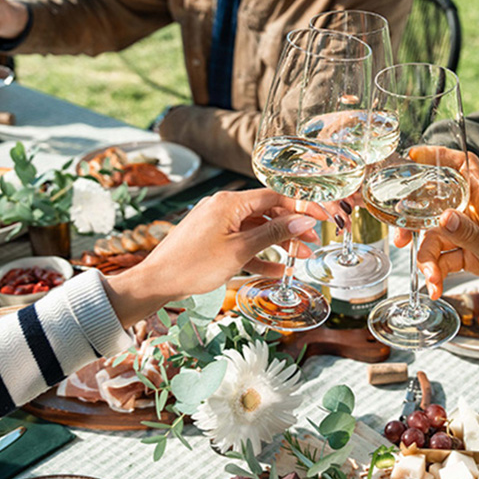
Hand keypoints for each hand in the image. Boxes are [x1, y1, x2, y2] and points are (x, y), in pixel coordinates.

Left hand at [106, 189, 327, 326]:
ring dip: (279, 243)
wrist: (157, 282)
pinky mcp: (212, 239)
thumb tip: (302, 221)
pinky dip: (259, 254)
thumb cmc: (194, 265)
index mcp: (229, 203)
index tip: (322, 216)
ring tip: (300, 257)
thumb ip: (273, 233)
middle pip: (267, 212)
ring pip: (256, 229)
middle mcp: (223, 207)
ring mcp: (217, 223)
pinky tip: (276, 270)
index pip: (275, 197)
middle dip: (292, 228)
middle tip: (313, 241)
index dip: (302, 206)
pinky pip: (242, 243)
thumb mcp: (239, 250)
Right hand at [407, 149, 478, 314]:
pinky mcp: (474, 256)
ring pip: (438, 238)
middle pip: (437, 207)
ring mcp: (474, 235)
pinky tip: (435, 287)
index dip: (440, 156)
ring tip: (430, 279)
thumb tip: (441, 218)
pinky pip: (446, 259)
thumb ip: (469, 235)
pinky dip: (438, 273)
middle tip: (399, 238)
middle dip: (415, 223)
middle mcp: (478, 213)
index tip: (414, 158)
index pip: (463, 165)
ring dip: (428, 259)